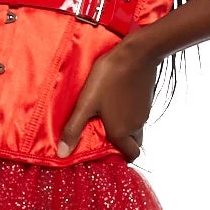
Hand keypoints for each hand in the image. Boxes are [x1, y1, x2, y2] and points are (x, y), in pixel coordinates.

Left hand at [56, 37, 159, 161]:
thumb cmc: (109, 77)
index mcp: (122, 131)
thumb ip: (74, 129)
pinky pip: (138, 115)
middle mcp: (136, 126)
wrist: (137, 53)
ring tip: (107, 116)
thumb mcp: (86, 103)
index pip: (131, 156)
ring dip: (125, 128)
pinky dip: (129, 114)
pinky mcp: (147, 100)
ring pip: (136, 129)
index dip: (120, 157)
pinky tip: (116, 101)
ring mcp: (144, 112)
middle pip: (134, 144)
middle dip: (122, 143)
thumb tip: (62, 154)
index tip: (105, 149)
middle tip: (104, 133)